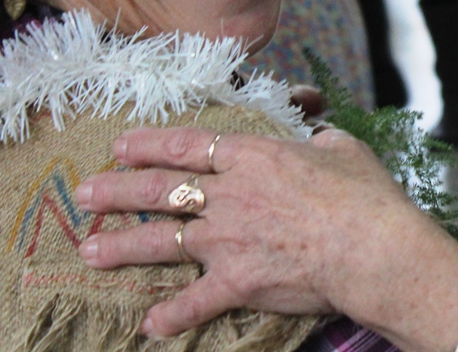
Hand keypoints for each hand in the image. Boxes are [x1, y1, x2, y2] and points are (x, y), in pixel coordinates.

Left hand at [75, 127, 457, 351]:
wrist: (372, 249)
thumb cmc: (365, 196)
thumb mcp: (343, 148)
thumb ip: (318, 138)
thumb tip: (316, 132)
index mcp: (254, 157)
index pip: (188, 145)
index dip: (149, 144)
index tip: (120, 145)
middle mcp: (230, 196)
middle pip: (159, 190)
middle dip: (117, 190)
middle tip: (84, 192)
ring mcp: (228, 241)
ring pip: (160, 241)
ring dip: (120, 247)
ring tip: (88, 250)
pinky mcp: (237, 282)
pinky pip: (195, 303)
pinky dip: (171, 316)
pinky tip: (148, 325)